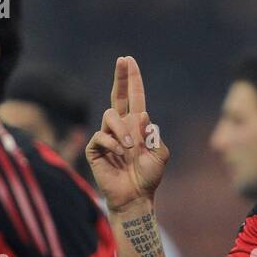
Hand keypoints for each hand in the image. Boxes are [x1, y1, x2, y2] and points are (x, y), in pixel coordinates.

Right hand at [85, 56, 170, 211]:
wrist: (135, 196)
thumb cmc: (149, 177)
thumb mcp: (160, 155)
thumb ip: (154, 135)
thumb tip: (141, 115)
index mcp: (137, 126)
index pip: (133, 97)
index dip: (131, 79)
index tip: (128, 60)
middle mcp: (121, 127)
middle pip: (117, 96)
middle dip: (120, 77)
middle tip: (122, 60)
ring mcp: (107, 137)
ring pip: (110, 115)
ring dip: (123, 130)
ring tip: (131, 148)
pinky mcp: (95, 149)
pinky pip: (101, 135)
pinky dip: (113, 143)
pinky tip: (120, 154)